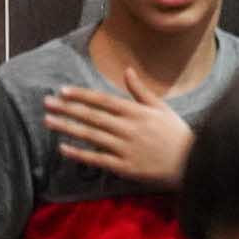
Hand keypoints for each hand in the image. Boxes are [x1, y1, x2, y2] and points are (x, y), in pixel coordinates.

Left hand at [44, 72, 195, 185]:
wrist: (192, 163)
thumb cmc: (176, 133)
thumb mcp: (161, 107)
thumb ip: (141, 91)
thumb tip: (127, 71)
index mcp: (136, 112)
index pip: (102, 100)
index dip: (81, 95)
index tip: (62, 91)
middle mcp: (127, 128)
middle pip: (91, 116)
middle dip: (67, 108)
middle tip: (47, 102)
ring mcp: (125, 148)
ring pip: (90, 135)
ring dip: (67, 127)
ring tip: (48, 121)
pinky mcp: (124, 167)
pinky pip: (97, 159)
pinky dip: (79, 153)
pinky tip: (63, 148)